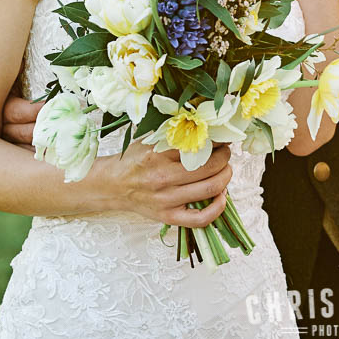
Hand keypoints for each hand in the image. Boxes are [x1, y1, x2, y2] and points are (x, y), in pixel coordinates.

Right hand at [1, 83, 231, 227]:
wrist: (111, 186)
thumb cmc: (133, 160)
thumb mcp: (149, 140)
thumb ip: (172, 133)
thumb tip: (203, 119)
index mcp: (157, 155)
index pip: (196, 144)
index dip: (216, 140)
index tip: (223, 136)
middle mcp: (162, 178)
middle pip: (208, 167)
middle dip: (225, 157)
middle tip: (226, 151)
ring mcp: (166, 200)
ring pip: (209, 189)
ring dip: (225, 177)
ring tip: (226, 168)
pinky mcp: (168, 217)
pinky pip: (199, 219)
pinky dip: (217, 208)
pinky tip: (222, 196)